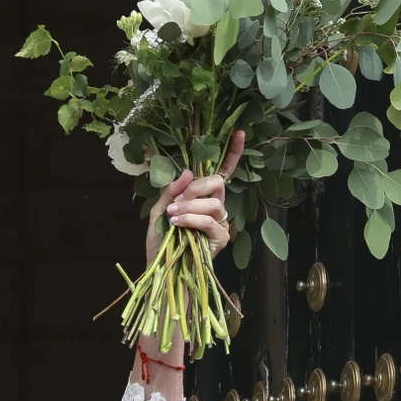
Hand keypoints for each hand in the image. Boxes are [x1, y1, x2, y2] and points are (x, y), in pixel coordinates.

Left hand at [146, 129, 244, 259]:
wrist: (159, 268)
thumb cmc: (161, 240)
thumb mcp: (159, 210)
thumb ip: (172, 191)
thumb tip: (189, 172)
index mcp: (203, 196)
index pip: (223, 171)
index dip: (234, 153)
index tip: (240, 133)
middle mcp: (216, 206)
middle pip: (218, 183)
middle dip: (196, 188)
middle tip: (177, 202)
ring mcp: (220, 223)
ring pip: (214, 203)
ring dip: (190, 207)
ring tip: (172, 217)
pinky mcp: (221, 239)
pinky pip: (210, 221)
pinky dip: (191, 219)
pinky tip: (177, 224)